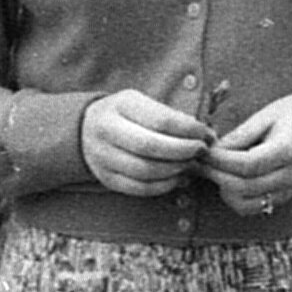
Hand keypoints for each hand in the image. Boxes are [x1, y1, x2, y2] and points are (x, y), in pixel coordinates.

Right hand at [81, 89, 213, 196]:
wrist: (85, 130)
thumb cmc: (126, 115)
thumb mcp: (142, 104)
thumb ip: (170, 116)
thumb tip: (206, 135)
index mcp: (120, 105)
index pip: (161, 120)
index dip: (189, 130)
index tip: (206, 134)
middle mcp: (107, 130)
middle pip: (150, 146)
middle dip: (183, 151)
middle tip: (201, 151)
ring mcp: (103, 156)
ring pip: (145, 170)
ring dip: (176, 170)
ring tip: (191, 164)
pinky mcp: (106, 178)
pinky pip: (139, 188)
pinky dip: (164, 186)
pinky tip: (179, 178)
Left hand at [197, 91, 291, 216]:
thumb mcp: (267, 114)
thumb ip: (240, 135)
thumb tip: (212, 150)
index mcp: (289, 150)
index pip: (248, 165)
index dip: (220, 161)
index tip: (204, 151)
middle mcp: (291, 175)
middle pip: (244, 187)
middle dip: (216, 175)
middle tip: (200, 162)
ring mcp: (288, 189)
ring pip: (245, 204)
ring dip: (223, 190)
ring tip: (213, 170)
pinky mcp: (283, 197)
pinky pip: (253, 207)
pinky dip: (235, 198)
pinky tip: (227, 179)